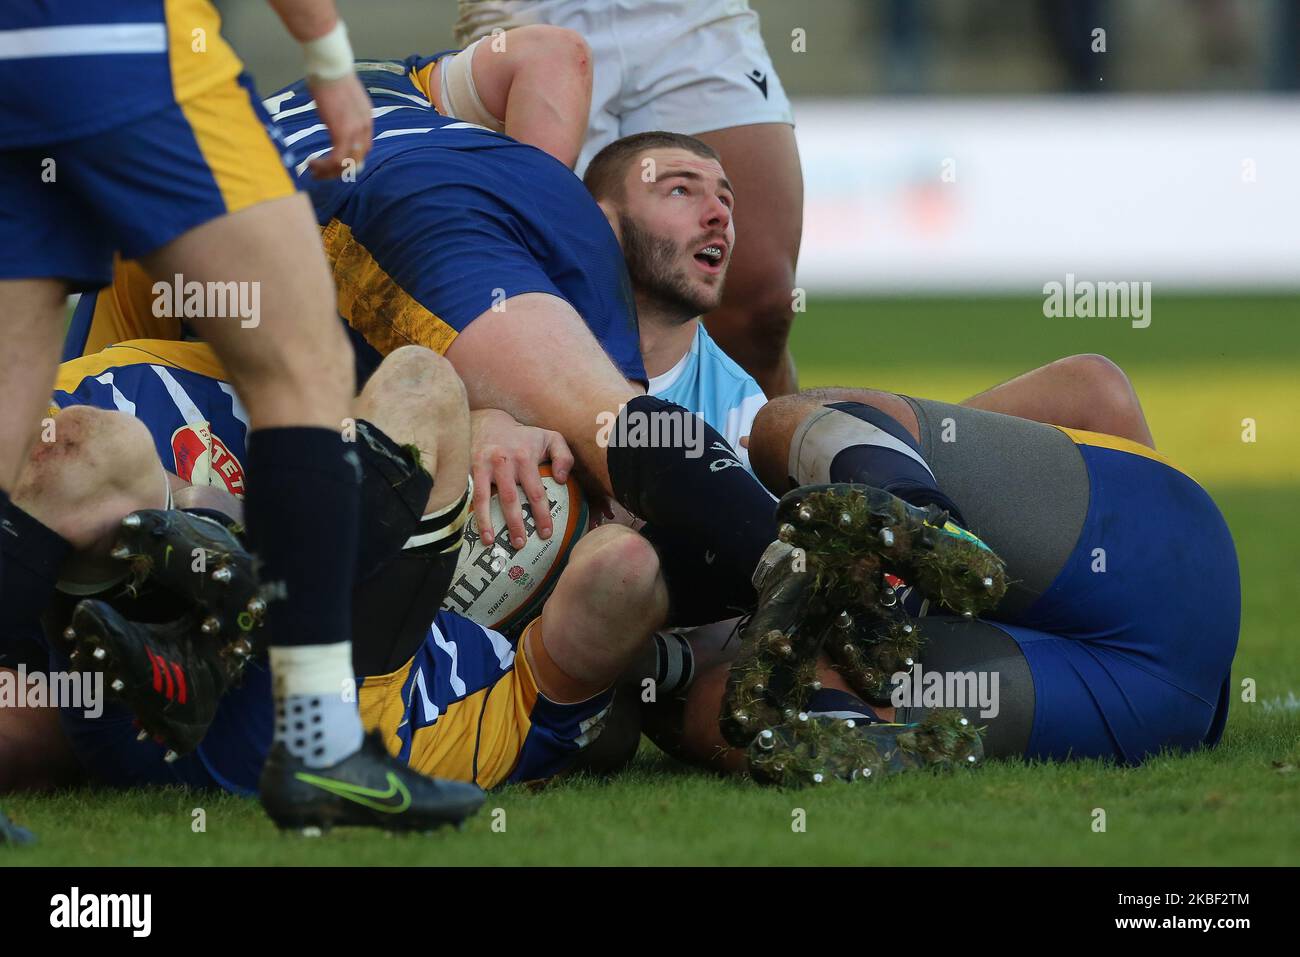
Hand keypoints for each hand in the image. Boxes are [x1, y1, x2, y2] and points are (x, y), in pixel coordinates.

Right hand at [306, 72, 371, 178]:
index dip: (350, 159)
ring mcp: (355, 131)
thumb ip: (343, 111)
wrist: (330, 65)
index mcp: (366, 118)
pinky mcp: (342, 133)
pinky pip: (336, 159)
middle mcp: (365, 127)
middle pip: (358, 159)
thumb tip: (333, 115)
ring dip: (329, 171)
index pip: (364, 148)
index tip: (334, 163)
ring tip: (313, 171)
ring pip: (347, 163)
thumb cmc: (330, 75)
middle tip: (322, 172)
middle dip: (339, 170)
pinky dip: (324, 166)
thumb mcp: (342, 96)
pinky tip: (311, 163)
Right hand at [470, 409, 574, 548]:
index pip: (536, 492)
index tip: (546, 534)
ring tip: (490, 542)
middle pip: (510, 499)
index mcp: (526, 457)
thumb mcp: (550, 438)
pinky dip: (469, 511)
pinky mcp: (468, 468)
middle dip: (515, 524)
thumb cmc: (524, 436)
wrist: (489, 420)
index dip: (541, 515)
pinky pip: (468, 493)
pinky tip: (470, 528)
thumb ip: (564, 456)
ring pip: (484, 498)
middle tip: (520, 544)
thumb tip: (561, 480)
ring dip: (487, 522)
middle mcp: (504, 462)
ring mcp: (483, 465)